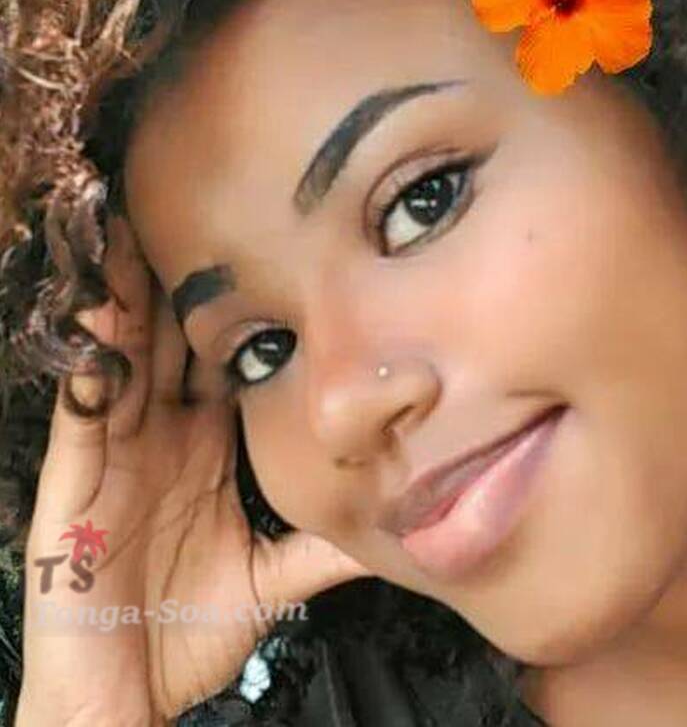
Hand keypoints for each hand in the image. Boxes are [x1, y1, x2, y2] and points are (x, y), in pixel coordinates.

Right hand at [16, 215, 370, 723]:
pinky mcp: (76, 477)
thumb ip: (327, 545)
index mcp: (206, 446)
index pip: (224, 362)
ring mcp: (118, 449)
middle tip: (196, 216)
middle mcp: (163, 435)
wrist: (130, 690)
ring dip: (130, 300)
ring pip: (125, 358)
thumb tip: (402, 530)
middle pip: (171, 343)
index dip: (238, 312)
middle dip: (179, 284)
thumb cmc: (193, 627)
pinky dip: (91, 362)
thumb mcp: (274, 575)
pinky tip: (99, 316)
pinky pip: (83, 409)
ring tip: (140, 236)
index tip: (268, 255)